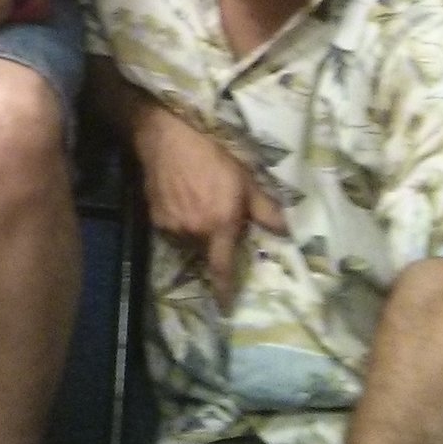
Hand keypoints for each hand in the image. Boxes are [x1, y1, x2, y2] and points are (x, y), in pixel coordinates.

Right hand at [131, 98, 286, 309]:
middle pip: (206, 251)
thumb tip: (288, 231)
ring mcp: (171, 225)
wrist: (165, 135)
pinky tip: (182, 199)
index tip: (226, 309)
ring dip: (196, 231)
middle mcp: (193, 231)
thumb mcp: (245, 178)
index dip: (224, 291)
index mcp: (219, 225)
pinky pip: (172, 228)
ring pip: (188, 239)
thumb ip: (266, 209)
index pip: (222, 268)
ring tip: (199, 205)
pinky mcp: (154, 216)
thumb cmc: (210, 154)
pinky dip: (180, 221)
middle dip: (213, 243)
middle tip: (218, 223)